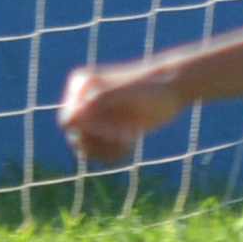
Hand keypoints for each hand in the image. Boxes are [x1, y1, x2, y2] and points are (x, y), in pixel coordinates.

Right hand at [58, 60, 184, 165]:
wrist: (172, 88)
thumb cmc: (148, 86)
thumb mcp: (122, 92)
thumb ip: (95, 102)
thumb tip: (71, 119)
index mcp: (80, 86)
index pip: (70, 120)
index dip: (89, 131)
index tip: (114, 129)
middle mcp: (83, 102)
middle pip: (76, 137)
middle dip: (98, 142)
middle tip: (123, 136)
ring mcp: (95, 118)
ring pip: (86, 149)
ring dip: (106, 151)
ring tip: (128, 140)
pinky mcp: (108, 133)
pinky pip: (100, 155)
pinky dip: (113, 155)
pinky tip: (131, 141)